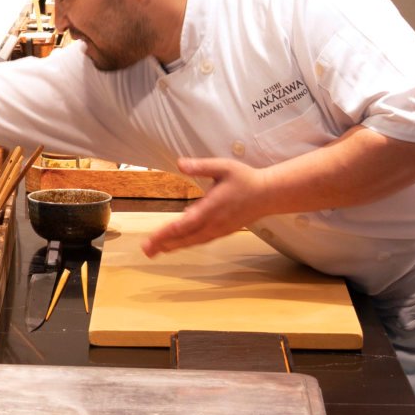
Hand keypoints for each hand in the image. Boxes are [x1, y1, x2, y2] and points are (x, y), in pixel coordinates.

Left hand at [139, 158, 270, 257]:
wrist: (268, 194)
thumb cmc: (245, 179)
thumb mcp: (223, 166)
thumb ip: (200, 165)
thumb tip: (180, 163)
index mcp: (211, 208)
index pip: (184, 225)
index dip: (166, 233)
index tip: (151, 239)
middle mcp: (214, 223)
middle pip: (185, 238)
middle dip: (164, 244)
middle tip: (146, 250)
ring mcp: (219, 229)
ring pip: (192, 241)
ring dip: (174, 246)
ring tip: (156, 250)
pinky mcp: (222, 231)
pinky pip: (201, 240)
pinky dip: (187, 243)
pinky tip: (176, 243)